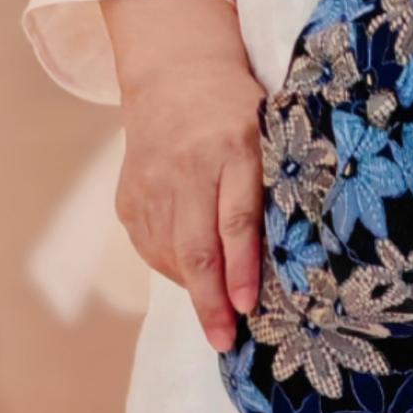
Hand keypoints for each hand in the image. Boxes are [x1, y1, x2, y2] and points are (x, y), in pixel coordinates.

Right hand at [113, 51, 266, 353]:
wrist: (175, 72)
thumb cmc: (236, 109)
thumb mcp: (266, 131)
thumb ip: (271, 184)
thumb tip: (284, 257)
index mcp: (234, 144)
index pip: (237, 217)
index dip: (243, 266)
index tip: (249, 306)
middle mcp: (188, 164)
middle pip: (197, 246)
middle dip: (212, 301)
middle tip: (225, 340)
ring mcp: (152, 180)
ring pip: (170, 254)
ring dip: (193, 288)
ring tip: (215, 307)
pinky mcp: (128, 194)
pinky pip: (149, 247)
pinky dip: (171, 267)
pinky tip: (189, 270)